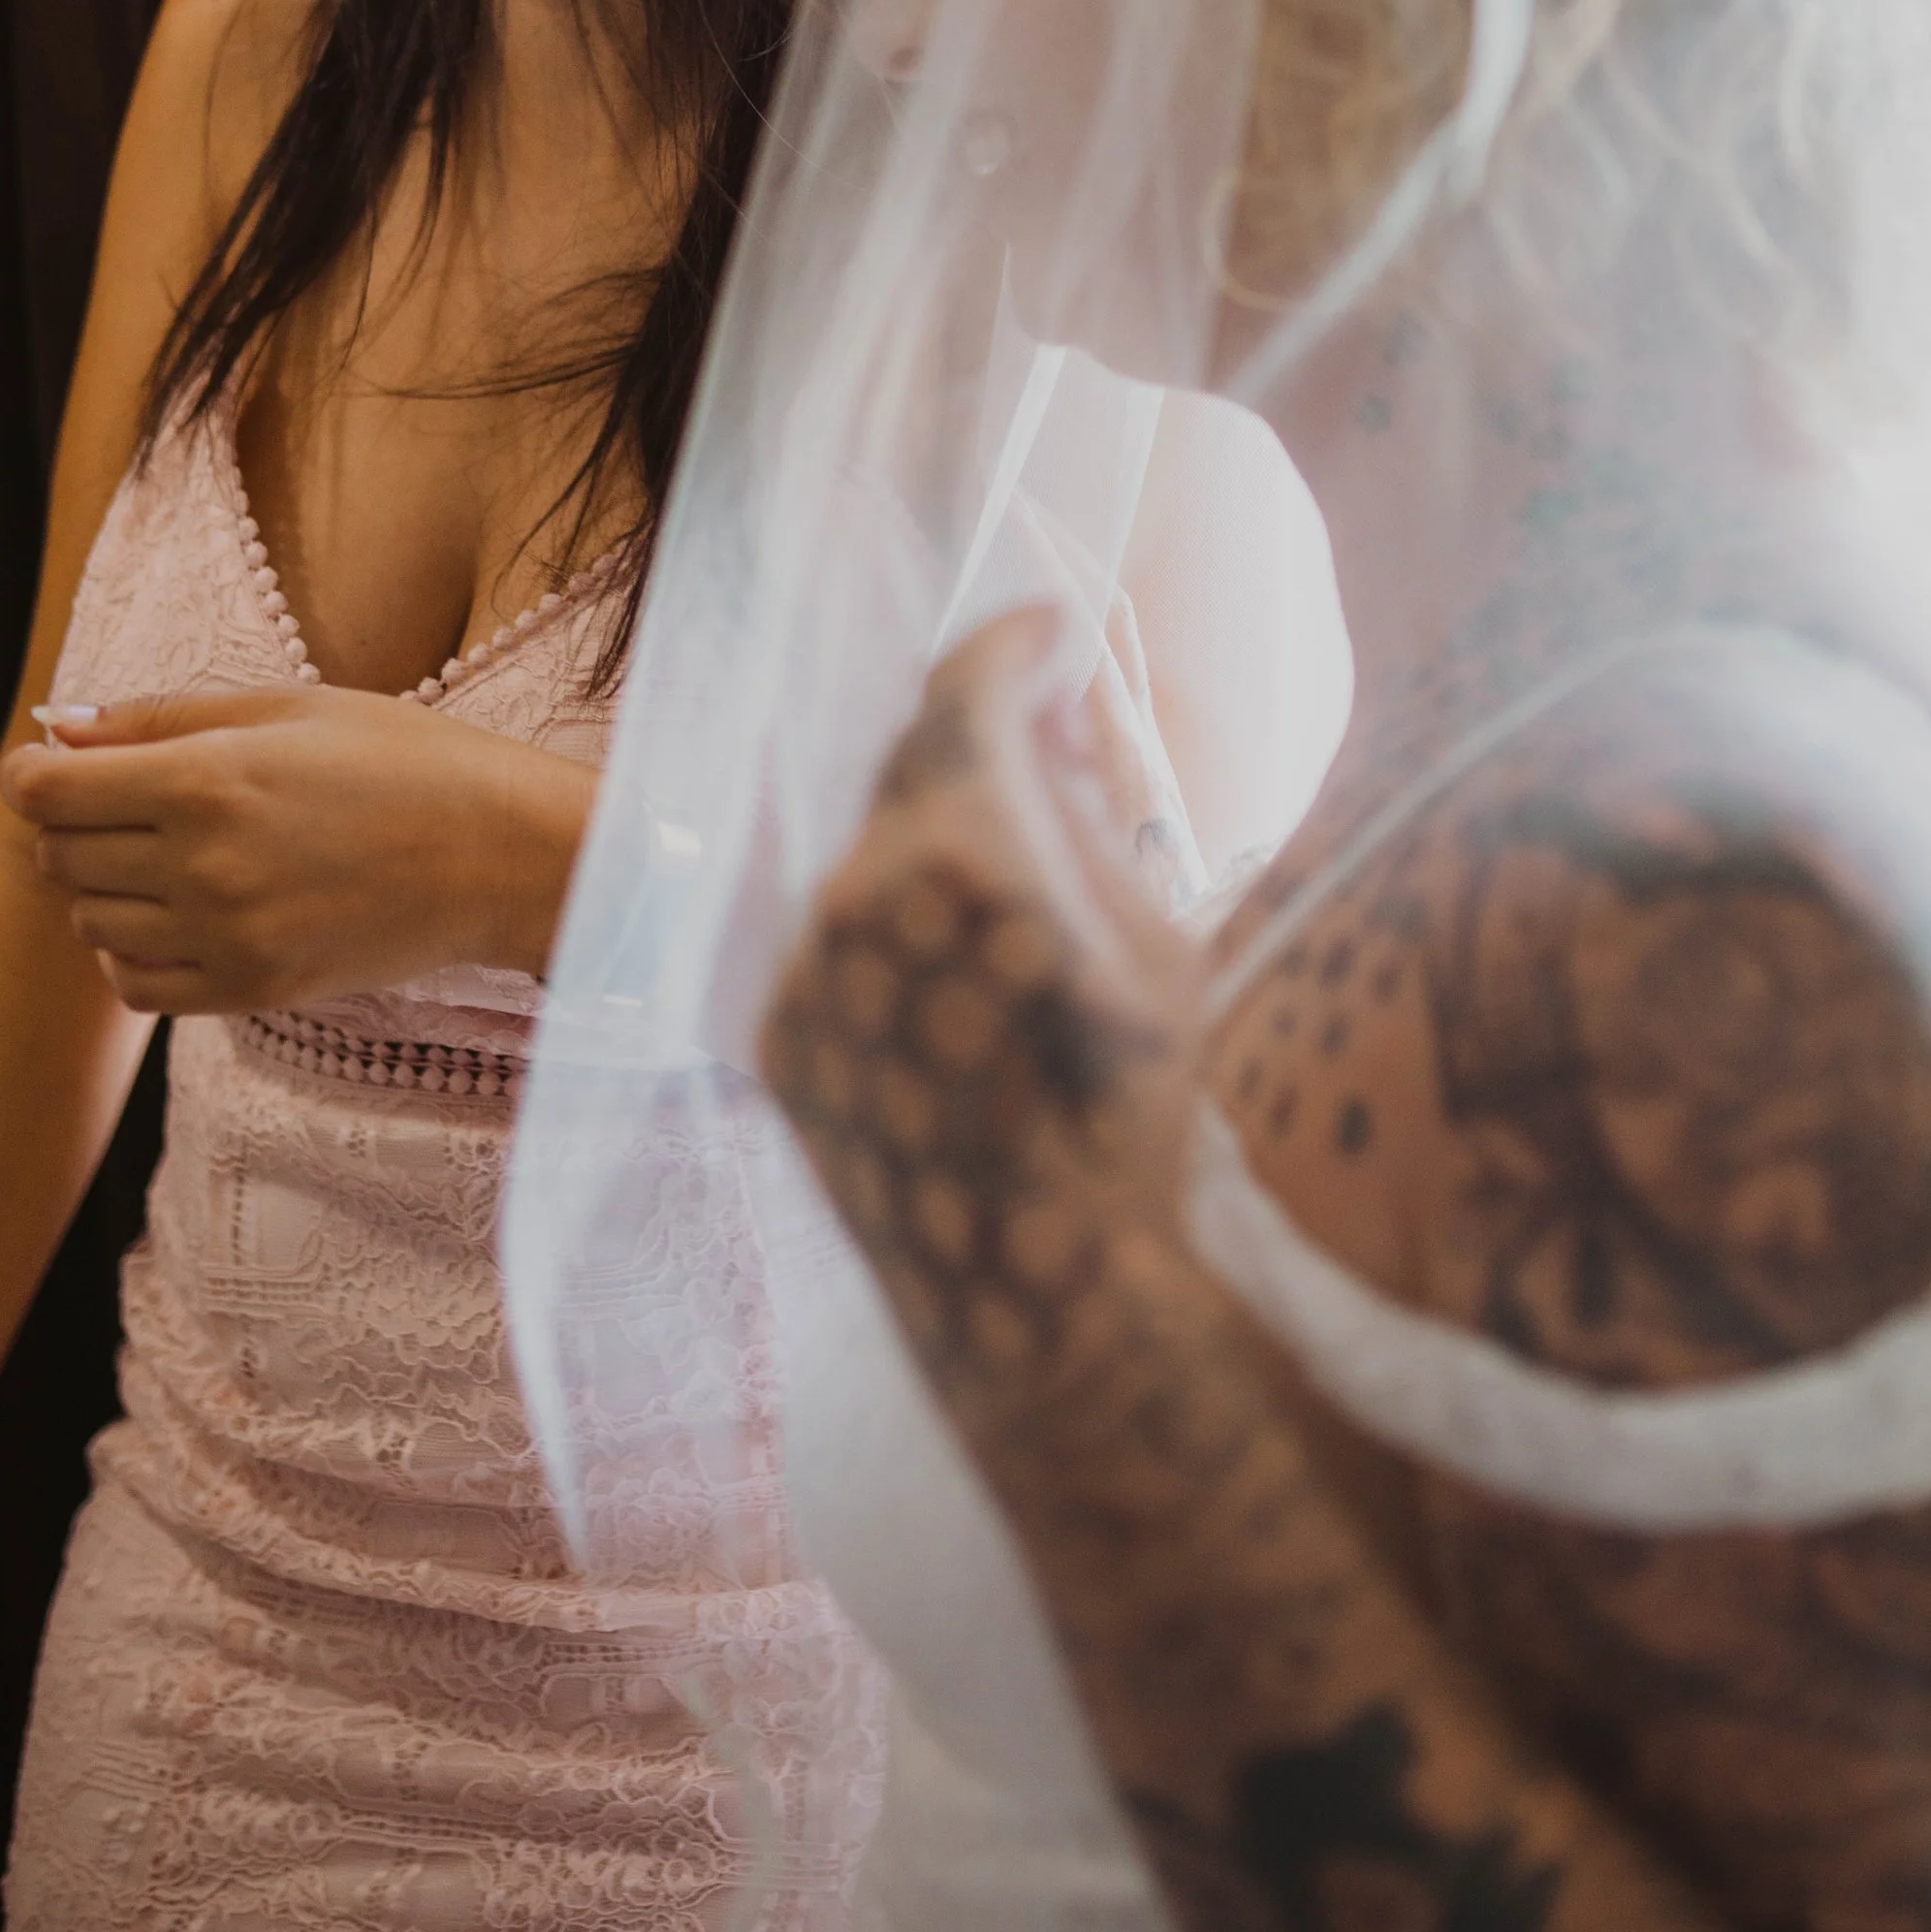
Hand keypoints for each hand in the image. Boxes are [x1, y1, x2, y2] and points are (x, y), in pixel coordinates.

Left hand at [0, 686, 594, 1012]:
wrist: (500, 852)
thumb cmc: (402, 759)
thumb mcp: (286, 708)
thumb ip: (160, 719)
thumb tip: (57, 728)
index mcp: (205, 781)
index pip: (46, 793)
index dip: (33, 774)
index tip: (55, 765)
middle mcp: (203, 865)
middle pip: (60, 859)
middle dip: (71, 826)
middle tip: (124, 803)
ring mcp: (227, 935)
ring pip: (91, 925)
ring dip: (104, 890)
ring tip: (165, 858)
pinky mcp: (253, 987)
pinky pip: (136, 985)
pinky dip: (130, 954)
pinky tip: (174, 917)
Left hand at [763, 606, 1203, 1397]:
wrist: (1040, 1296)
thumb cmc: (1131, 1116)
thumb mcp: (1151, 941)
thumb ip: (1087, 814)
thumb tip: (1051, 734)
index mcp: (964, 845)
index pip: (970, 687)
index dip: (1018, 644)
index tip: (1055, 636)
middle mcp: (857, 889)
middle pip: (916, 764)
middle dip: (985, 741)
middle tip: (1056, 747)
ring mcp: (805, 966)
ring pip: (873, 857)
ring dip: (942, 841)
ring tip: (1022, 887)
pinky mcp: (779, 1035)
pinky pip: (841, 943)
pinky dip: (899, 929)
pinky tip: (966, 977)